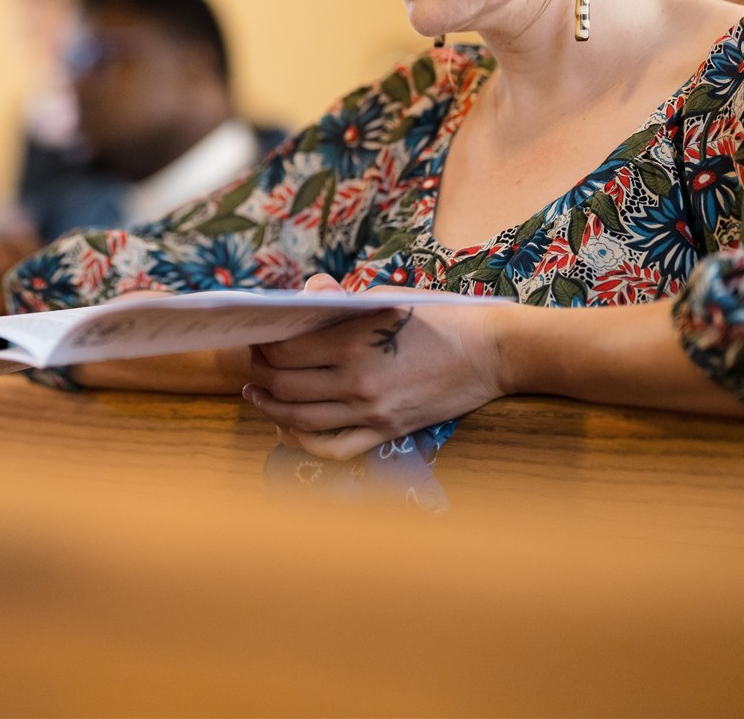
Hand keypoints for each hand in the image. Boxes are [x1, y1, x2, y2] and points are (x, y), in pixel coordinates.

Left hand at [242, 274, 509, 459]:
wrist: (493, 352)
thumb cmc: (441, 317)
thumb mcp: (388, 297)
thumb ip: (341, 300)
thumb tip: (303, 294)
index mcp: (355, 341)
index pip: (285, 351)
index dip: (262, 346)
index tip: (255, 337)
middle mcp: (359, 381)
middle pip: (285, 386)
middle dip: (258, 376)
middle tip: (250, 365)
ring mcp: (372, 412)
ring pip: (301, 420)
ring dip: (270, 408)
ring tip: (257, 395)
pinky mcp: (387, 433)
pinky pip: (333, 448)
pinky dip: (302, 441)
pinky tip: (288, 427)